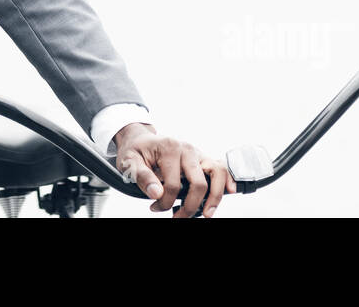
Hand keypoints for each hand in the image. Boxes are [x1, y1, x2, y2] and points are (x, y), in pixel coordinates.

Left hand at [113, 123, 235, 218]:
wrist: (139, 140)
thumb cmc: (136, 151)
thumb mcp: (129, 162)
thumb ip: (142, 177)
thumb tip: (156, 193)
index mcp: (169, 148)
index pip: (173, 184)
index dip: (165, 202)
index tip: (155, 208)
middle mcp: (187, 149)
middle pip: (199, 183)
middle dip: (190, 206)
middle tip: (179, 218)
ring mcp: (197, 153)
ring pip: (217, 173)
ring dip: (214, 197)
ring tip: (207, 213)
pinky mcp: (202, 158)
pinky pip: (221, 167)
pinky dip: (228, 179)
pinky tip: (229, 191)